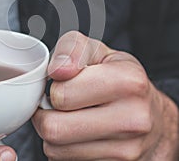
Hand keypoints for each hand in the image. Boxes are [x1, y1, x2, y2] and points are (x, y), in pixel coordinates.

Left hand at [32, 31, 178, 159]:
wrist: (153, 117)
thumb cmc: (120, 78)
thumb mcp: (97, 51)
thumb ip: (72, 49)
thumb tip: (57, 70)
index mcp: (128, 81)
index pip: (61, 95)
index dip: (54, 87)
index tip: (62, 83)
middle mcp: (132, 119)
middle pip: (54, 128)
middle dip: (47, 113)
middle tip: (58, 103)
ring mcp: (127, 151)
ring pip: (56, 149)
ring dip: (54, 132)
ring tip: (70, 116)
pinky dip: (65, 148)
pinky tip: (80, 133)